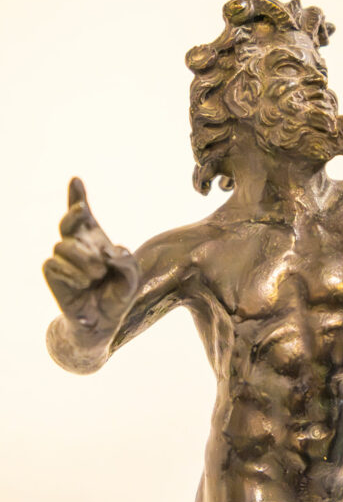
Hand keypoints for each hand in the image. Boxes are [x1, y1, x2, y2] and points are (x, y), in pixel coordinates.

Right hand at [43, 178, 138, 338]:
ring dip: (84, 260)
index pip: (84, 215)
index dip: (77, 196)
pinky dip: (73, 274)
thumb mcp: (131, 279)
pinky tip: (84, 284)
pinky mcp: (53, 271)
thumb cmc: (117, 295)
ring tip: (96, 275)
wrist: (103, 322)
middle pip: (70, 220)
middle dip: (73, 212)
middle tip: (83, 210)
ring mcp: (63, 258)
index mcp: (96, 239)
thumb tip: (109, 251)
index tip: (76, 180)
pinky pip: (55, 264)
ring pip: (64, 246)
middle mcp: (79, 245)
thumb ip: (126, 263)